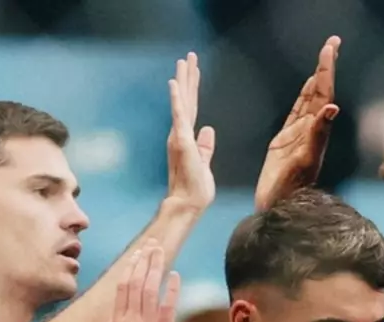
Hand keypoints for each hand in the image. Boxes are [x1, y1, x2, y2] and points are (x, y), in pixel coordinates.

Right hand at [102, 244, 179, 321]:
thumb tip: (111, 319)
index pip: (123, 288)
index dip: (130, 268)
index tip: (136, 256)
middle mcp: (130, 319)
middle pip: (136, 282)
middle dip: (144, 260)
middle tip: (151, 244)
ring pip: (150, 288)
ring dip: (155, 267)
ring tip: (161, 251)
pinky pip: (167, 305)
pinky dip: (171, 288)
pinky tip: (174, 275)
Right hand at [166, 52, 216, 212]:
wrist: (188, 203)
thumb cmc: (195, 188)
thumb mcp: (204, 163)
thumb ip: (205, 147)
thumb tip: (208, 129)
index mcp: (186, 137)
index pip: (191, 108)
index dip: (192, 88)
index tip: (193, 70)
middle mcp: (180, 133)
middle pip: (185, 99)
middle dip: (187, 77)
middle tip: (188, 56)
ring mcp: (179, 136)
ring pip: (182, 102)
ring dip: (182, 80)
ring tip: (183, 61)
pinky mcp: (181, 140)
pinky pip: (179, 115)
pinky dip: (176, 99)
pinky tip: (174, 83)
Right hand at [255, 36, 340, 211]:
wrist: (279, 208)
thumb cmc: (291, 189)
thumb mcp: (305, 161)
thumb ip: (317, 135)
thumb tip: (332, 108)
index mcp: (316, 130)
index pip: (324, 93)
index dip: (326, 71)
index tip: (330, 49)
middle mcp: (310, 129)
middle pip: (319, 91)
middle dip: (325, 68)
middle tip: (332, 44)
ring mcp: (297, 134)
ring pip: (309, 100)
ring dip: (316, 79)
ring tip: (323, 59)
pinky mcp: (284, 141)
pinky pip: (296, 113)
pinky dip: (302, 97)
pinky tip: (306, 88)